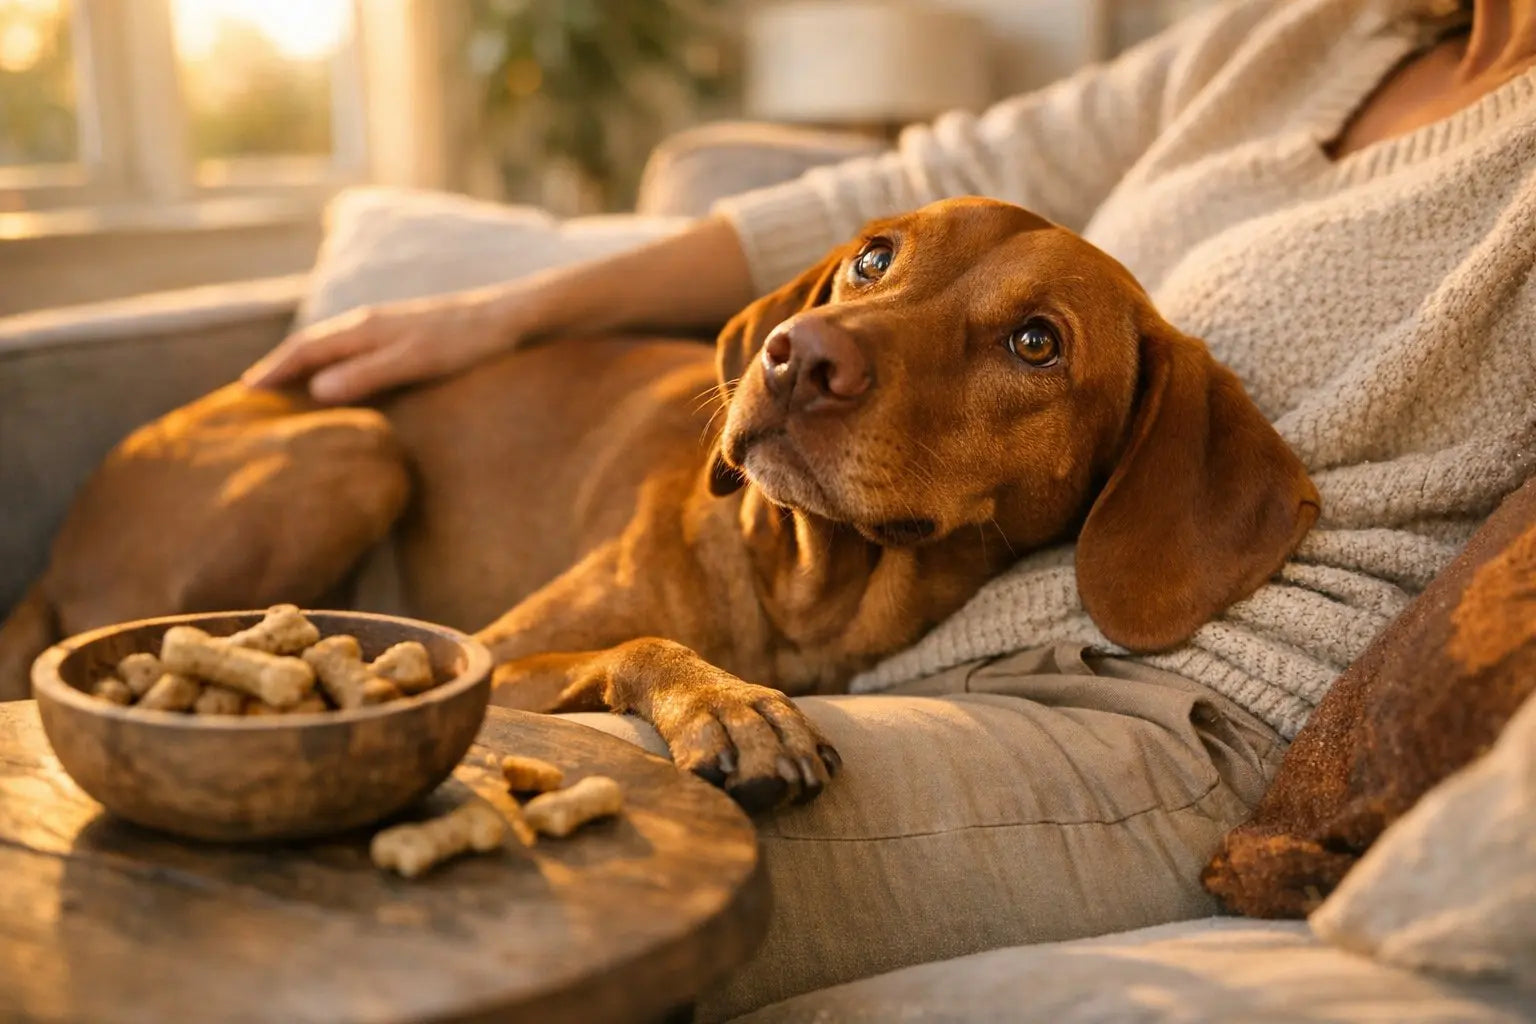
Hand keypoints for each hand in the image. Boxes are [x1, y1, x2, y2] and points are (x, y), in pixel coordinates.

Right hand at [241, 288, 529, 403]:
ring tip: (285, 388)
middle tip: (251, 393)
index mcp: (364, 328)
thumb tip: (316, 391)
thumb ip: (367, 374)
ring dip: (305, 365)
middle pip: (312, 345)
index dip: (274, 369)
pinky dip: (333, 365)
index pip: (305, 349)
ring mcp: (386, 328)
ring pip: (333, 346)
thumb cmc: (464, 341)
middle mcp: (368, 324)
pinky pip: (354, 351)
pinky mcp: (405, 337)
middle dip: (281, 366)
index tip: (244, 392)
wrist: (508, 319)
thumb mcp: (414, 361)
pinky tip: (341, 380)